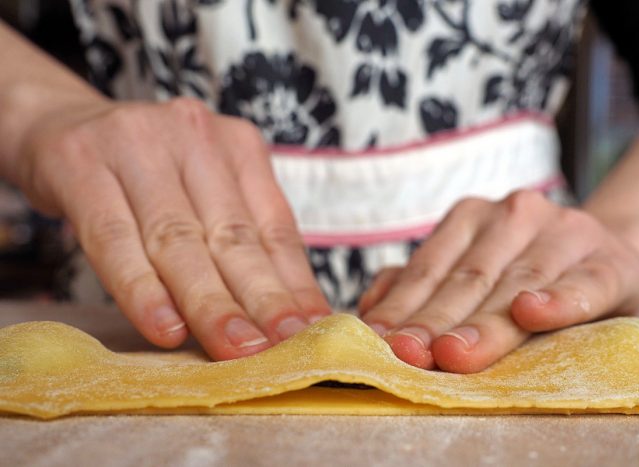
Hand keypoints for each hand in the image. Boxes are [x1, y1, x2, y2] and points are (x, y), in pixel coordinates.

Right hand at [14, 97, 329, 358]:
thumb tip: (289, 311)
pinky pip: (115, 237)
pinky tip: (165, 327)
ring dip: (210, 303)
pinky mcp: (81, 162)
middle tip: (285, 348)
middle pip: (232, 236)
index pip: (275, 226)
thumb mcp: (204, 192)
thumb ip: (241, 240)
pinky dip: (142, 288)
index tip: (312, 332)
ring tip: (235, 347)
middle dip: (262, 300)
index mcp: (237, 145)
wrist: (59, 124)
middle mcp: (195, 136)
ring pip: (179, 240)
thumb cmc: (144, 174)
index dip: (294, 285)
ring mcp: (137, 143)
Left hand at [358, 190, 638, 372]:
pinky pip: (583, 284)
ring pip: (518, 284)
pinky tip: (532, 314)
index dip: (403, 306)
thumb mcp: (471, 266)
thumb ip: (421, 282)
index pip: (430, 268)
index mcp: (472, 217)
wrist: (607, 255)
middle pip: (468, 278)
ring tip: (454, 353)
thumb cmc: (524, 269)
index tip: (379, 342)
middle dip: (435, 321)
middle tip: (409, 355)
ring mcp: (565, 234)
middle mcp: (515, 215)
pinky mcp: (609, 262)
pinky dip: (558, 301)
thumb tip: (369, 310)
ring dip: (484, 323)